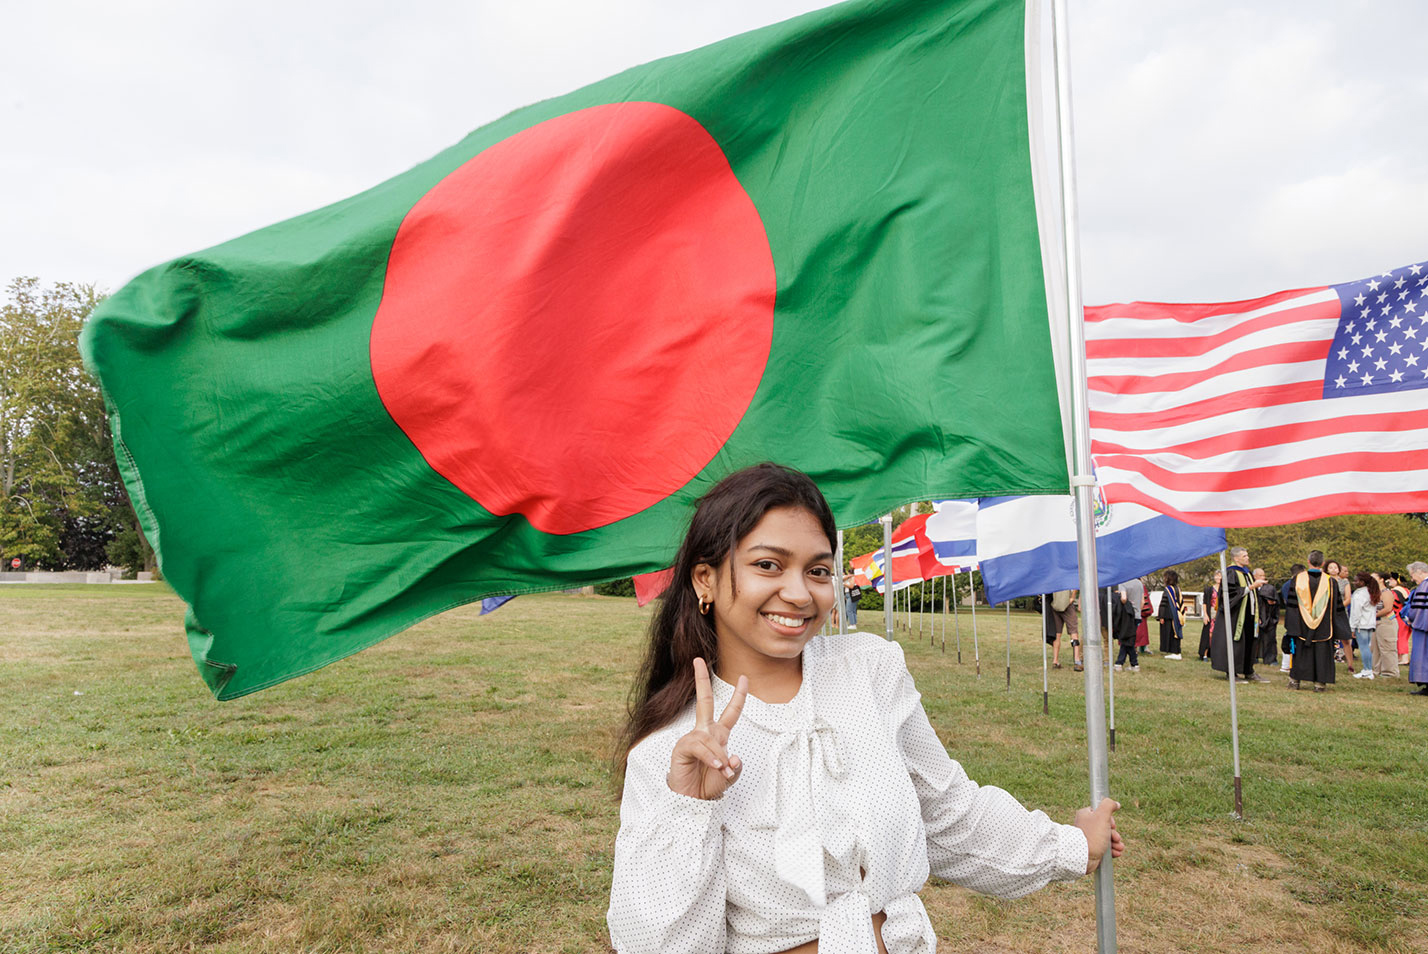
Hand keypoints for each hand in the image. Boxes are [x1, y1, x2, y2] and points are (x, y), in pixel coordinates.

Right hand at [667, 658, 747, 799]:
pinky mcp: (682, 747)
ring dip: (719, 755)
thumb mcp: (730, 777)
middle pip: (704, 700)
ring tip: (723, 771)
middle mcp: (705, 732)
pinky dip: (711, 757)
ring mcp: (692, 738)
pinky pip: (700, 746)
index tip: (744, 678)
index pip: (731, 711)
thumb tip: (733, 756)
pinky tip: (715, 766)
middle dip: (701, 680)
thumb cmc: (709, 785)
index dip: (739, 695)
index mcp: (719, 734)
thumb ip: (735, 767)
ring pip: (710, 737)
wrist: (692, 800)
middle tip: (698, 660)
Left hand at [1073, 797, 1124, 873]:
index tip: (1112, 825)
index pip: (1102, 813)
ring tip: (1119, 847)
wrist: (1084, 856)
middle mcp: (1087, 826)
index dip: (1110, 820)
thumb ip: (1108, 805)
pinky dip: (1113, 851)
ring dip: (1116, 843)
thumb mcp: (1102, 815)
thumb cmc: (1092, 834)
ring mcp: (1090, 838)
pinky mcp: (1093, 849)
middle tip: (1116, 838)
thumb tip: (1116, 803)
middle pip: (1107, 827)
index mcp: (1086, 815)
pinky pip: (1106, 849)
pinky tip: (1116, 853)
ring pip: (1108, 839)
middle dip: (1115, 834)